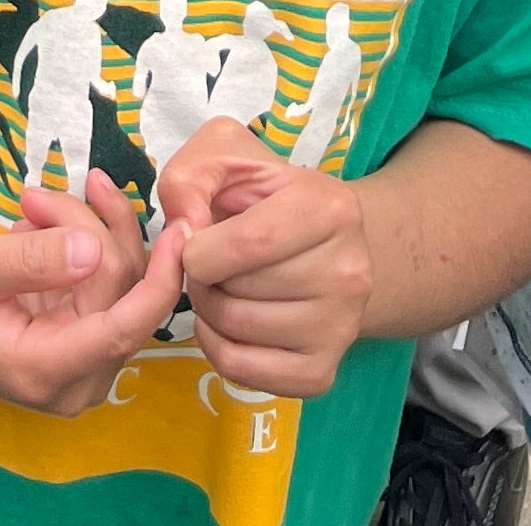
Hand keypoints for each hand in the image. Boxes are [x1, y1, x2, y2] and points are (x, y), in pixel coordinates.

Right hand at [0, 177, 182, 413]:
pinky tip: (46, 224)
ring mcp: (90, 361)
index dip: (160, 281)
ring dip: (85, 224)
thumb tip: (92, 251)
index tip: (183, 231)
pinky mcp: (93, 335)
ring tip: (32, 206)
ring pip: (122, 274)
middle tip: (30, 196)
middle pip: (119, 285)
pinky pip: (114, 276)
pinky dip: (88, 236)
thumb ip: (26, 259)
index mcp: (45, 373)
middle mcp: (79, 380)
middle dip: (83, 224)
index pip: (123, 330)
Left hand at [154, 120, 368, 396]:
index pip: (250, 243)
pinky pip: (244, 373)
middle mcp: (349, 273)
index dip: (200, 248)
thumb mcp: (227, 156)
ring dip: (208, 311)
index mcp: (331, 209)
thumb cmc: (266, 195)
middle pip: (239, 292)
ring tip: (221, 286)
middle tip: (210, 263)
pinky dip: (216, 349)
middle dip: (202, 279)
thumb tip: (182, 231)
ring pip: (238, 333)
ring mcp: (341, 329)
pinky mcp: (322, 372)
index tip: (193, 240)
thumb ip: (190, 177)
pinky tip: (224, 322)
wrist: (323, 243)